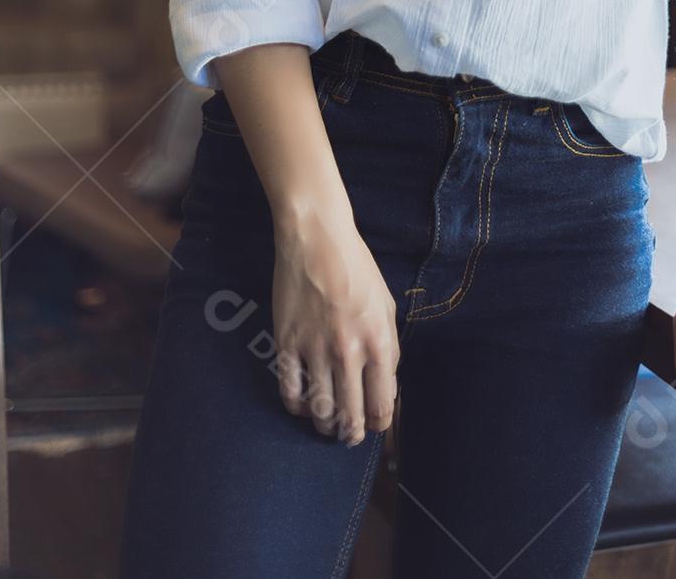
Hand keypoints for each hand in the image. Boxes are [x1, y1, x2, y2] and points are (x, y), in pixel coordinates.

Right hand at [271, 210, 399, 445]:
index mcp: (378, 342)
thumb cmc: (357, 270)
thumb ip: (389, 348)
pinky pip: (289, 392)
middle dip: (351, 433)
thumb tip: (384, 386)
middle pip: (350, 415)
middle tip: (349, 436)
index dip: (379, 422)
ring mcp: (314, 350)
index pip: (382, 403)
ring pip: (320, 410)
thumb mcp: (386, 306)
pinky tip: (303, 405)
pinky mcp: (286, 344)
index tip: (375, 426)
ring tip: (328, 425)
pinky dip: (297, 407)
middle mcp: (348, 353)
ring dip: (325, 425)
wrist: (317, 240)